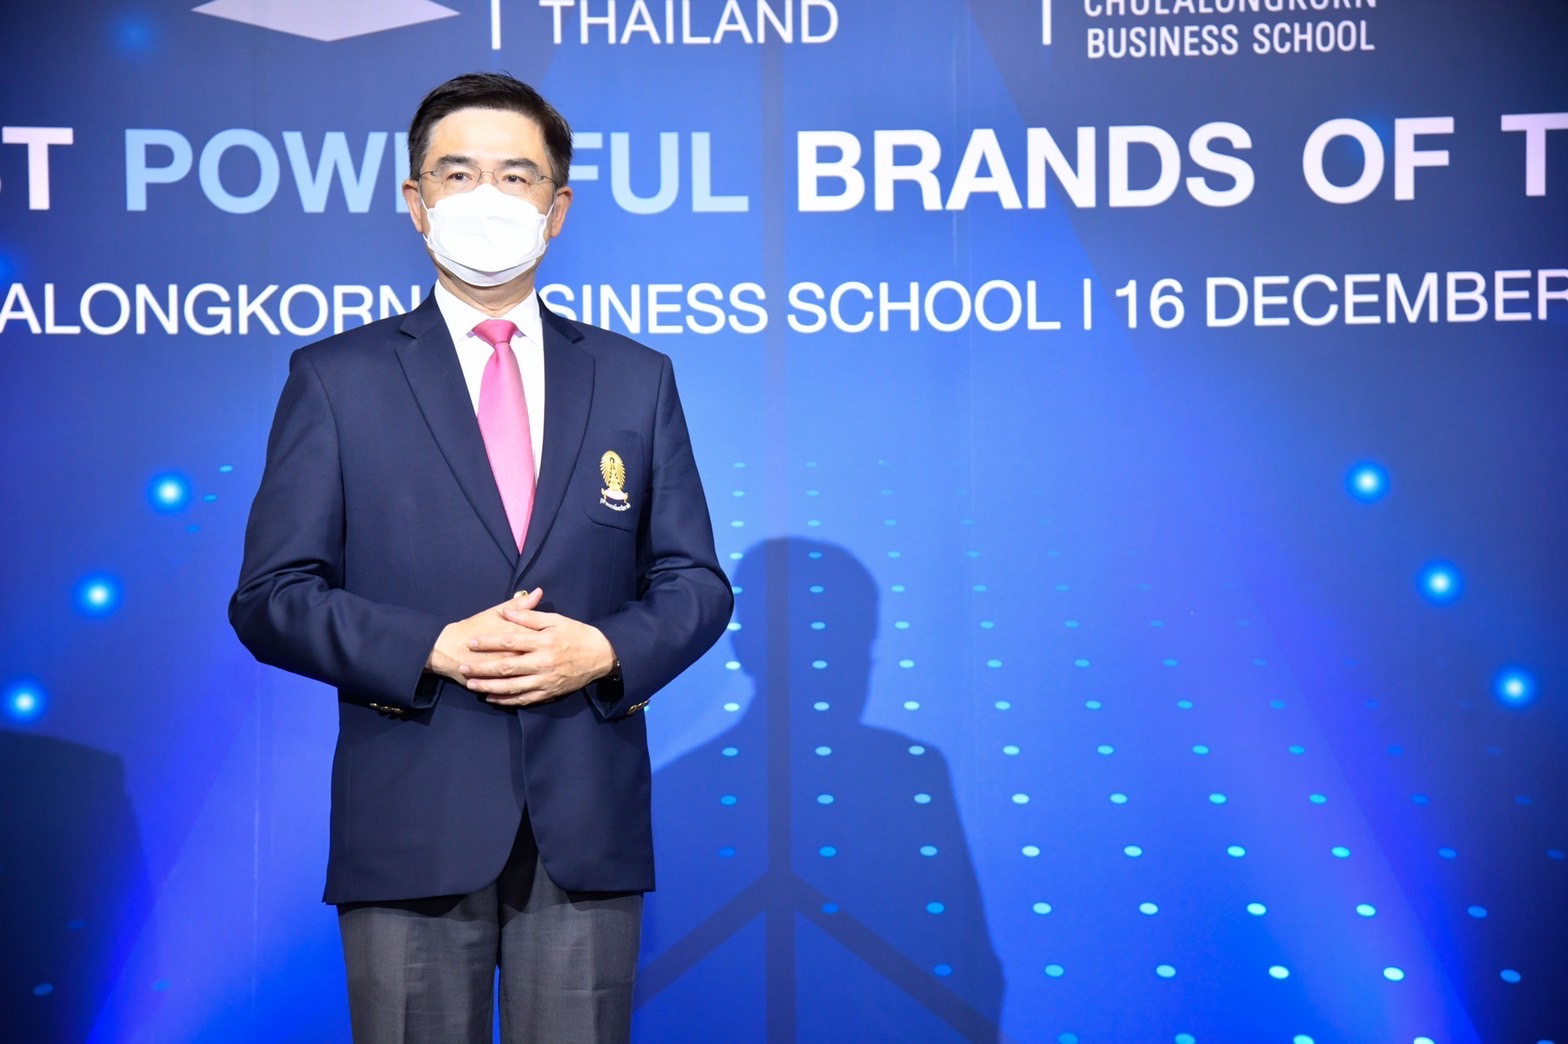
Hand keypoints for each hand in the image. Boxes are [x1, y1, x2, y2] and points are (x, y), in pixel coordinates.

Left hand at [428, 588, 616, 706]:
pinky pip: (524, 699)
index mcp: (543, 641)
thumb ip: (530, 615)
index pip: (510, 640)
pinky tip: (491, 698)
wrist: (601, 655)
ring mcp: (545, 680)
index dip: (488, 642)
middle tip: (463, 668)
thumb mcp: (555, 619)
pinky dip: (506, 700)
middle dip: (482, 668)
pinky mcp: (549, 692)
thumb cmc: (576, 634)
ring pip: (512, 687)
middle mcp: (543, 662)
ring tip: (471, 685)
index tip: (471, 642)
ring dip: (489, 687)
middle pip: (506, 667)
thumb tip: (507, 610)